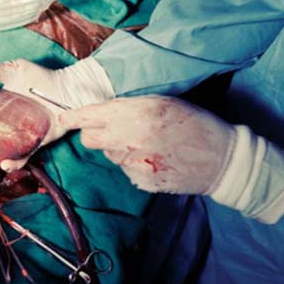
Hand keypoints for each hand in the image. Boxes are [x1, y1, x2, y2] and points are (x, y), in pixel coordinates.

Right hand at [0, 59, 74, 171]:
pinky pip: (23, 158)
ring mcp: (20, 136)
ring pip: (1, 152)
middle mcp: (8, 125)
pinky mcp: (35, 144)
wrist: (67, 90)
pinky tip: (4, 164)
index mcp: (0, 108)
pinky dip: (13, 163)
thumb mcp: (14, 70)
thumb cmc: (42, 78)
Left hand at [59, 95, 234, 193]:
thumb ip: (128, 106)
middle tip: (115, 128)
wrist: (221, 159)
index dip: (72, 117)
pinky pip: (124, 169)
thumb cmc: (193, 123)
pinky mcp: (140, 181)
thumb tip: (100, 111)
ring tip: (146, 143)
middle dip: (95, 132)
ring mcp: (134, 163)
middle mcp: (130, 139)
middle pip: (89, 138)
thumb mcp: (161, 102)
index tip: (61, 119)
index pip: (90, 116)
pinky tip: (153, 157)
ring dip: (117, 147)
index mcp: (136, 114)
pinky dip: (132, 162)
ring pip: (108, 154)